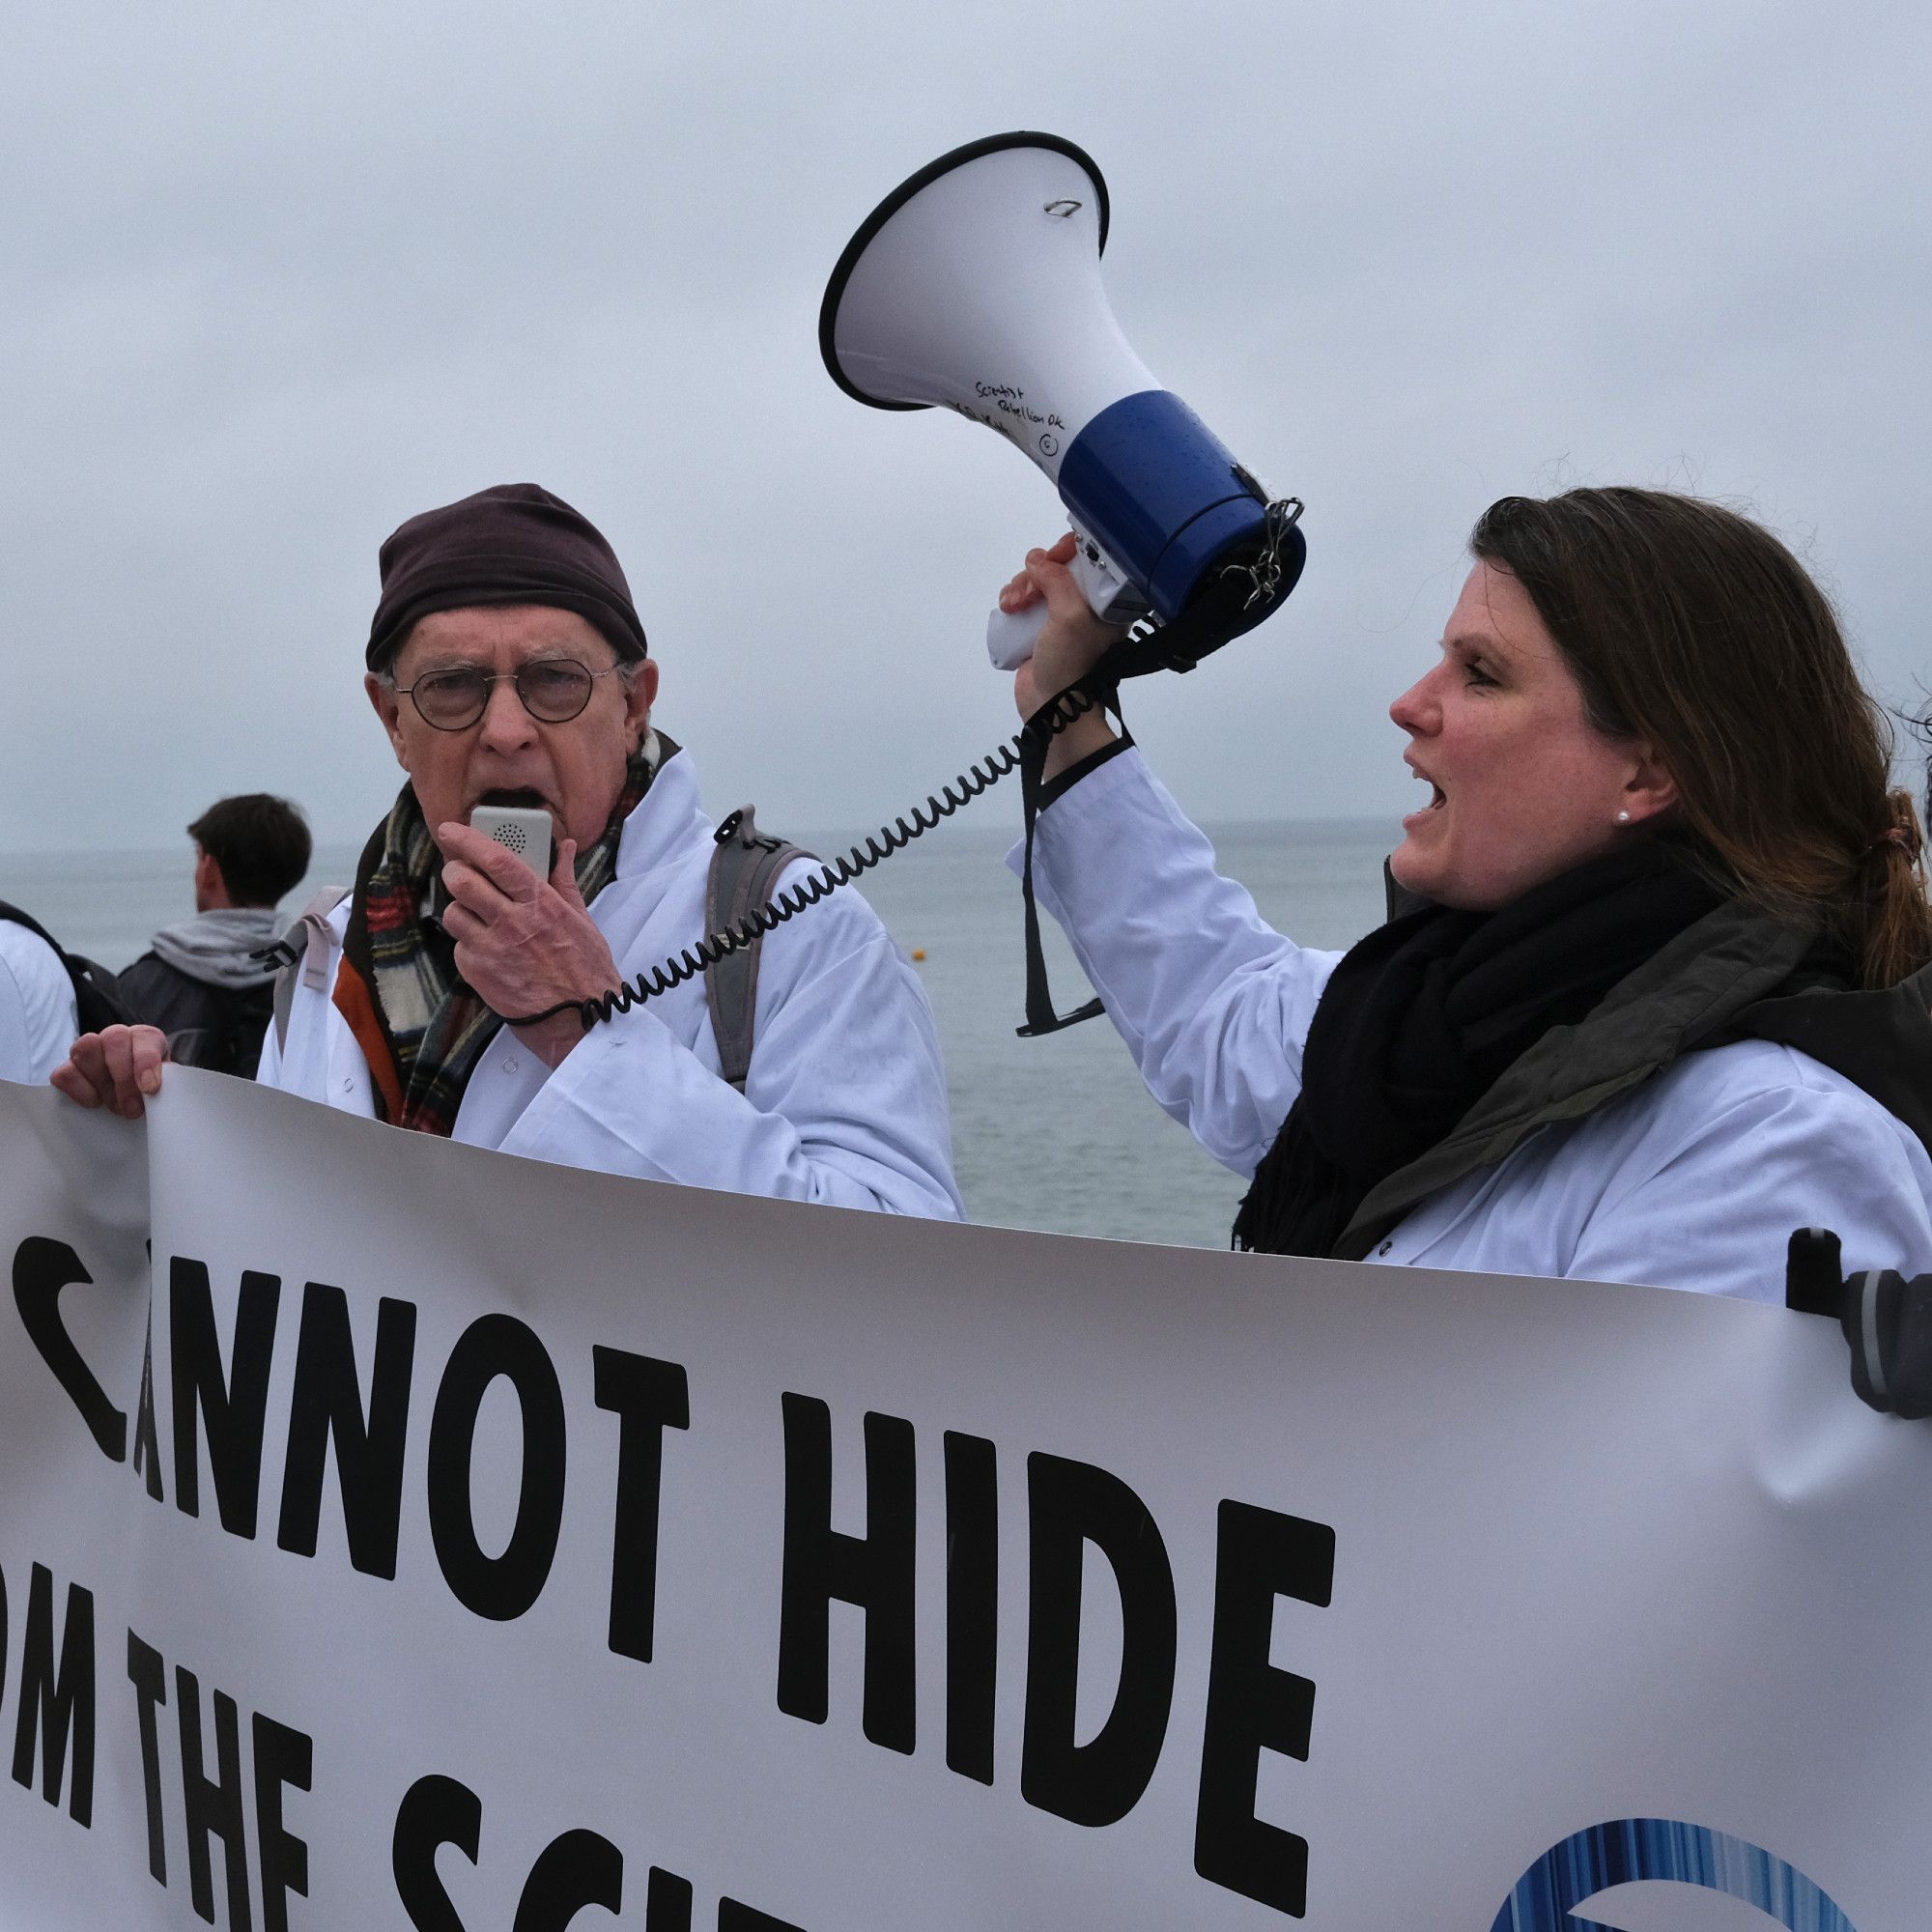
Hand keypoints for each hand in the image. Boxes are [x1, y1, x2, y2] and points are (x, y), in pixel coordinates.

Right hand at [52, 1025, 167, 1117]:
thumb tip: (158, 1094)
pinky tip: (94, 1102)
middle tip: (133, 1108)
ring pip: (86, 1050)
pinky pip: (63, 1074)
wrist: (133, 1097)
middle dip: (124, 1078)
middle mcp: (116, 1037)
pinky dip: (78, 1090)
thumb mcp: (165, 1085)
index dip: (146, 1061)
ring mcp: (88, 1050)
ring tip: (116, 1107)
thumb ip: (166, 1084)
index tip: (149, 1088)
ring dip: (103, 1084)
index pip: (145, 1038)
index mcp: (145, 1037)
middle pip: (114, 1039)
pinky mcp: (67, 1068)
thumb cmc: (150, 1089)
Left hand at [437, 824, 621, 1068]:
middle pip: (462, 882)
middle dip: (454, 872)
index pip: (496, 860)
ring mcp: (492, 949)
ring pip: (453, 913)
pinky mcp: (478, 973)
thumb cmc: (586, 971)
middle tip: (459, 873)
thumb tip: (564, 848)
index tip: (450, 830)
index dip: (467, 840)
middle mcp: (513, 923)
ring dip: (460, 910)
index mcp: (541, 903)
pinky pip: (459, 947)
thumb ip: (564, 881)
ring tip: (476, 917)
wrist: (579, 1021)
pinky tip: (487, 950)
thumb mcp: (583, 920)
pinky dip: (468, 944)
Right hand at [1001, 533, 1121, 781]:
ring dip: (1020, 586)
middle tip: (1027, 592)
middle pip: (1058, 568)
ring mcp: (1061, 617)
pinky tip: (1007, 607)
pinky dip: (1013, 598)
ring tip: (1012, 605)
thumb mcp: (1071, 617)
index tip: (1052, 556)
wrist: (1054, 708)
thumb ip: (1057, 581)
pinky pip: (1025, 600)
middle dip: (1036, 573)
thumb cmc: (1072, 662)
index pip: (1092, 559)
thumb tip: (1036, 560)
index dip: (1070, 551)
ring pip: (1037, 583)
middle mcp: (1086, 606)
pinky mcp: (1039, 630)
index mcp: (1107, 602)